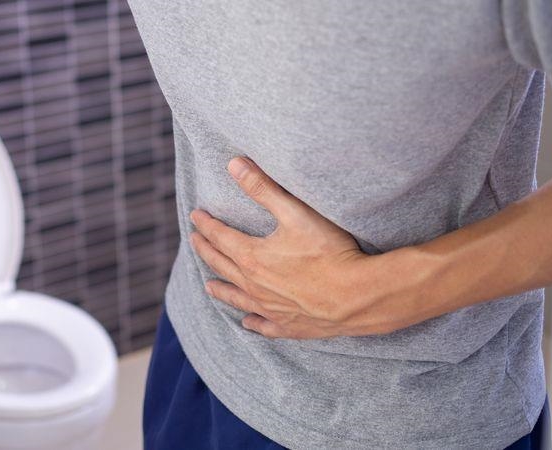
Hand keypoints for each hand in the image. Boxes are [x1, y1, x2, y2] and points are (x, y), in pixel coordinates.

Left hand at [190, 157, 426, 338]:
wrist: (356, 296)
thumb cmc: (328, 252)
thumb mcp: (294, 213)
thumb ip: (262, 188)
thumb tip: (234, 165)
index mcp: (251, 257)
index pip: (220, 237)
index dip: (206, 225)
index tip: (196, 216)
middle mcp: (254, 285)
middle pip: (221, 265)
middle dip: (206, 250)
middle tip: (195, 241)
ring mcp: (269, 308)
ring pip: (236, 297)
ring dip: (221, 289)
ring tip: (208, 285)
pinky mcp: (288, 326)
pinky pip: (263, 325)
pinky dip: (252, 322)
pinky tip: (248, 322)